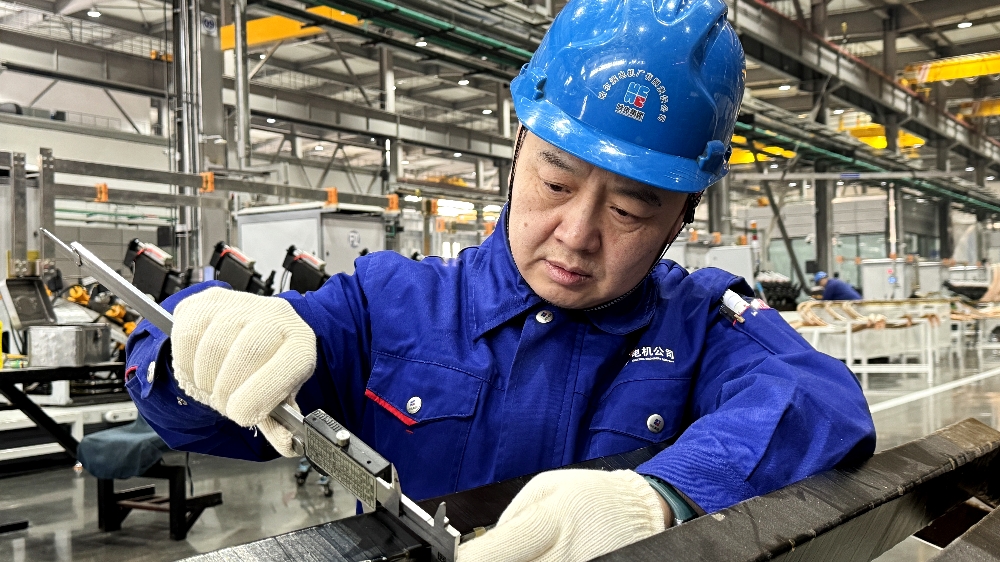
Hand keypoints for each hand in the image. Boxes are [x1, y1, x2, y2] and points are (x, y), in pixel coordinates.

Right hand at [171, 287, 316, 455]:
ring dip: (206, 378)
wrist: (258, 333)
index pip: (287, 366)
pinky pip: (187, 334)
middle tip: (225, 403)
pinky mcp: (208, 301)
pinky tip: (199, 368)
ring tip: (213, 385)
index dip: (259, 397)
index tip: (243, 414)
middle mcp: (276, 316)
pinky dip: (186, 361)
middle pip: (247, 353)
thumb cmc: (269, 368)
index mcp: (301, 343)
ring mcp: (242, 305)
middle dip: (228, 391)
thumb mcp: (280, 398)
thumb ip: (279, 424)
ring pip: (213, 345)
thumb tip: (286, 445)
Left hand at [456, 469, 665, 561]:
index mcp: (550, 521)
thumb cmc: (592, 496)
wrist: (639, 512)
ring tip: (520, 552)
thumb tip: (480, 545)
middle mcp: (563, 553)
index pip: (494, 551)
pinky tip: (536, 558)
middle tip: (485, 554)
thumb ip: (511, 518)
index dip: (467, 557)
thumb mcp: (547, 487)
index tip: (450, 556)